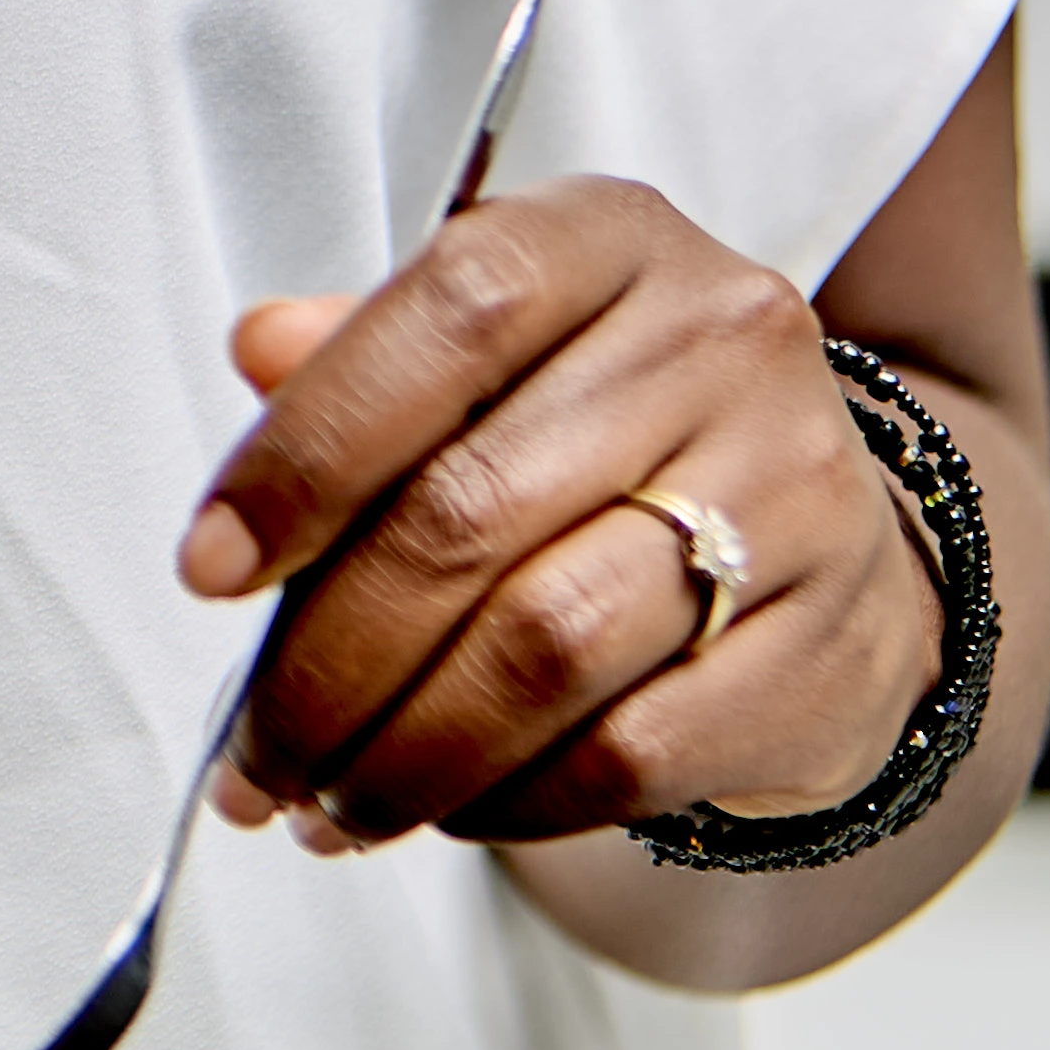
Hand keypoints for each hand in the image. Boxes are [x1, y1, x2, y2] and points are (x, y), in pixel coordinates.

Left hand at [179, 179, 945, 850]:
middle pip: (470, 512)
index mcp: (611, 238)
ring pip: (542, 649)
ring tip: (323, 803)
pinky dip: (508, 801)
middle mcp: (718, 343)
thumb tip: (260, 349)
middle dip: (324, 659)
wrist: (839, 538)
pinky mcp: (823, 649)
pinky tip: (445, 811)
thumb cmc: (623, 431)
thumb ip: (373, 348)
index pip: (448, 314)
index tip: (211, 565)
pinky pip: (629, 754)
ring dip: (400, 754)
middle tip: (254, 752)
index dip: (309, 447)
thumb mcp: (506, 347)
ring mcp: (790, 494)